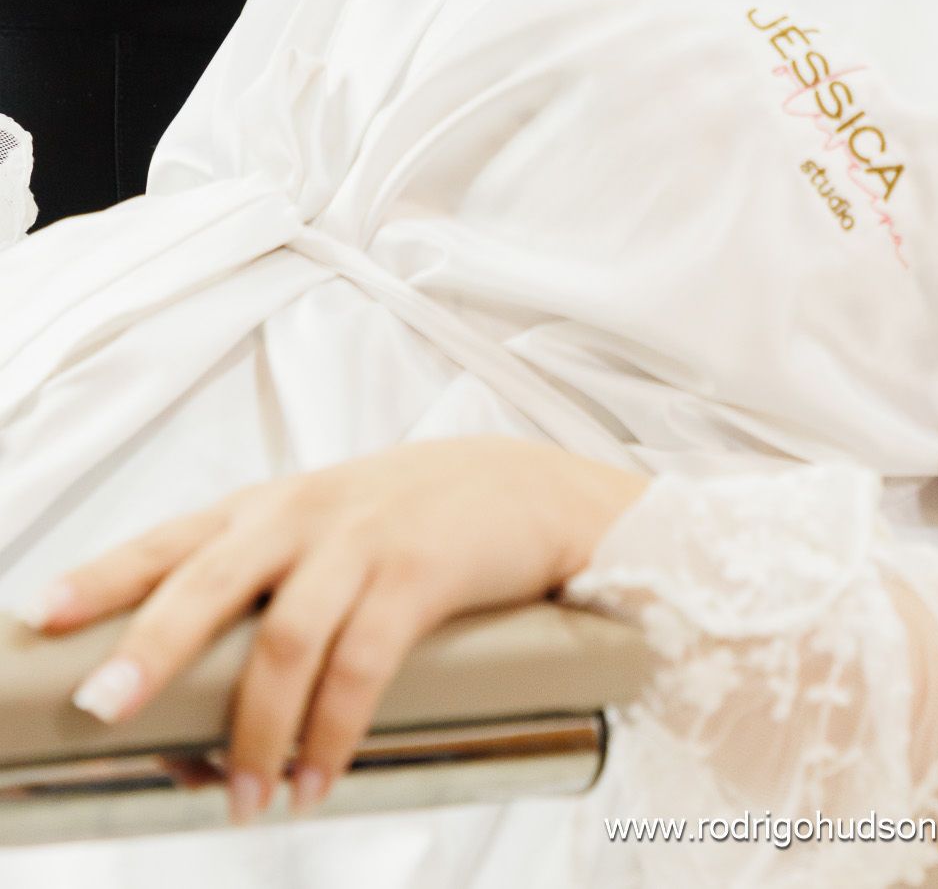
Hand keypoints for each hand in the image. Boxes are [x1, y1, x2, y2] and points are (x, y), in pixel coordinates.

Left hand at [24, 438, 650, 822]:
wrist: (534, 489)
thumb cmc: (421, 523)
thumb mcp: (334, 539)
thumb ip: (272, 602)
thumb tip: (203, 722)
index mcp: (271, 507)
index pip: (171, 540)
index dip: (102, 577)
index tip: (41, 615)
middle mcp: (305, 514)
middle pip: (207, 580)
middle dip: (150, 647)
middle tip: (104, 708)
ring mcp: (363, 538)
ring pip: (284, 637)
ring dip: (257, 732)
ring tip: (247, 802)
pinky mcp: (420, 571)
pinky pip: (361, 663)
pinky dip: (332, 731)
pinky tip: (319, 778)